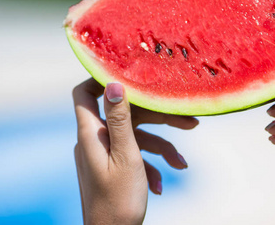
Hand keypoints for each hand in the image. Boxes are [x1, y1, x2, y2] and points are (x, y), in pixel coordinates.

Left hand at [73, 79, 197, 223]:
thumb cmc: (118, 200)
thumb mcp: (126, 155)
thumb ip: (120, 119)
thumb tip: (114, 84)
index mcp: (92, 133)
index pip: (84, 93)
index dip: (101, 78)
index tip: (131, 74)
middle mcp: (95, 139)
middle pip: (126, 115)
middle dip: (159, 119)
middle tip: (190, 123)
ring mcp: (104, 153)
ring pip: (136, 137)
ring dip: (161, 148)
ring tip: (181, 164)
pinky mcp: (112, 166)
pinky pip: (134, 155)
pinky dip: (150, 164)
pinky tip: (162, 183)